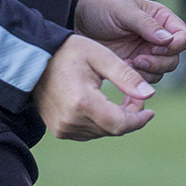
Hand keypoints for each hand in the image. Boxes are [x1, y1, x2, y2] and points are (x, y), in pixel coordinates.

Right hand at [33, 34, 157, 140]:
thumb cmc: (70, 52)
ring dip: (117, 118)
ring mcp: (62, 128)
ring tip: (124, 97)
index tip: (150, 111)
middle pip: (113, 129)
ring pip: (102, 132)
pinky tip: (107, 105)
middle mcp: (70, 121)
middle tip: (136, 95)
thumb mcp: (101, 56)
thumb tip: (150, 94)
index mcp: (82, 103)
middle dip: (130, 115)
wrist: (36, 59)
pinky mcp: (59, 130)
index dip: (139, 120)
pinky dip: (102, 122)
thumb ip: (126, 76)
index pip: (120, 124)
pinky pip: (89, 132)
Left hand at [74, 0, 185, 82]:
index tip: (154, 46)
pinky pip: (146, 79)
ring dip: (149, 72)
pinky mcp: (133, 66)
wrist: (77, 21)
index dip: (175, 45)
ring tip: (128, 63)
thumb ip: (146, 25)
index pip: (182, 36)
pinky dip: (137, 78)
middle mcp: (158, 38)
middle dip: (160, 62)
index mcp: (161, 19)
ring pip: (163, 71)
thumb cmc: (101, 8)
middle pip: (175, 58)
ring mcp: (146, 53)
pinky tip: (122, 68)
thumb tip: (168, 40)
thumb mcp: (123, 11)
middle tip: (138, 60)